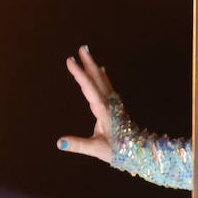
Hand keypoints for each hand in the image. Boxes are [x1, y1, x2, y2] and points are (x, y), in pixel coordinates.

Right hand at [57, 45, 112, 161]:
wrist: (137, 150)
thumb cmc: (117, 150)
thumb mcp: (96, 148)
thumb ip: (78, 144)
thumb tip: (59, 143)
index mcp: (103, 109)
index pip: (88, 87)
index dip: (79, 73)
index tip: (70, 60)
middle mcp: (109, 102)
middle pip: (97, 78)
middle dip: (89, 62)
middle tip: (82, 47)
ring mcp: (113, 102)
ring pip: (102, 80)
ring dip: (94, 66)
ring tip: (87, 53)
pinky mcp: (115, 105)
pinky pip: (106, 85)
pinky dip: (101, 75)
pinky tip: (100, 70)